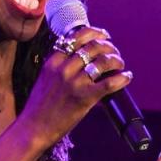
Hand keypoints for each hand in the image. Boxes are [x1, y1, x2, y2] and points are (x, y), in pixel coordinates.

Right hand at [17, 25, 131, 147]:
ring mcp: (74, 82)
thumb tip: (80, 58)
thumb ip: (59, 66)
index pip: (77, 37)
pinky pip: (110, 83)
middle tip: (114, 52)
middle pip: (93, 47)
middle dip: (109, 47)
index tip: (104, 35)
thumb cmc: (39, 106)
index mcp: (53, 61)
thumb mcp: (45, 78)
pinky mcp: (84, 97)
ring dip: (116, 60)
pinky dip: (122, 78)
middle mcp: (64, 68)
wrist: (33, 127)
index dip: (95, 33)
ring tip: (120, 64)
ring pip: (103, 61)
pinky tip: (126, 77)